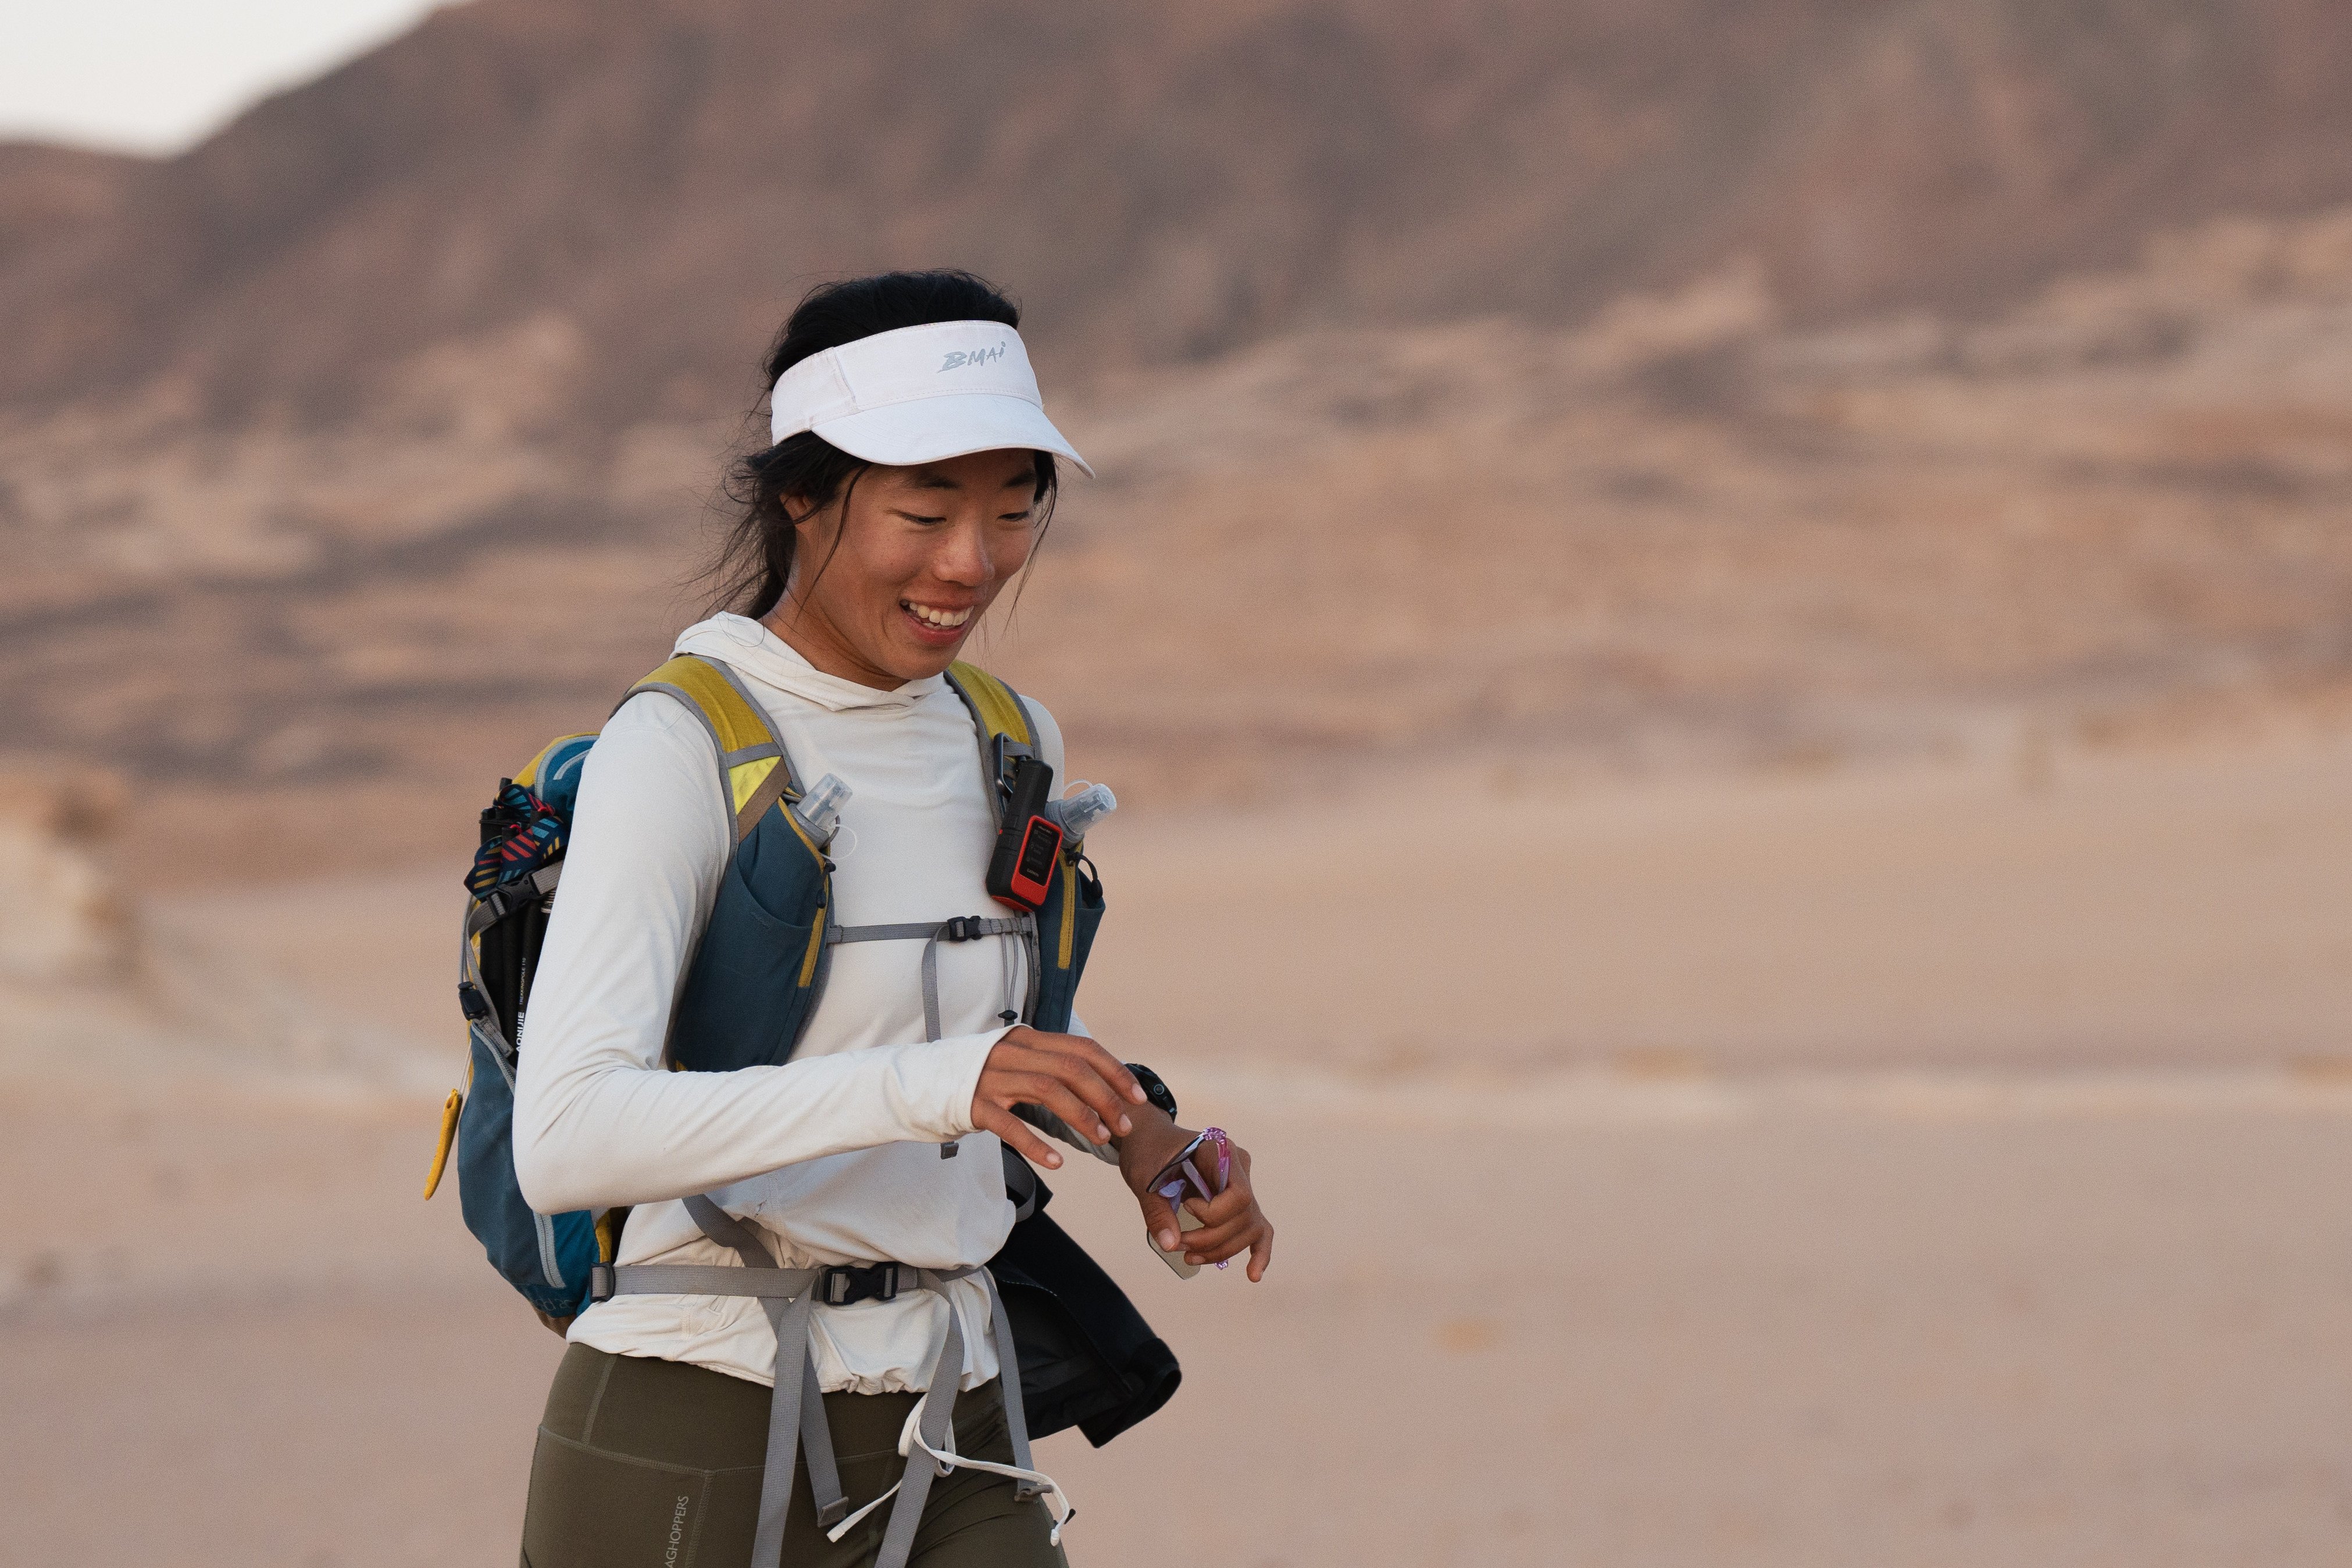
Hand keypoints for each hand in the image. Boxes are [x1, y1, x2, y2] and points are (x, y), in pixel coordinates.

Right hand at [971, 1027, 1144, 1169]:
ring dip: (1080, 1115)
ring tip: (1099, 1139)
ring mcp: (991, 1077)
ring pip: (1047, 1090)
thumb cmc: (977, 1078)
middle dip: (1105, 1097)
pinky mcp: (974, 1104)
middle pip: (1071, 1069)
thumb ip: (1049, 1067)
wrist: (921, 1084)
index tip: (1136, 1097)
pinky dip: (1036, 1144)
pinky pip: (1010, 1125)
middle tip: (1122, 1126)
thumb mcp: (1016, 1063)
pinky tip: (1056, 1162)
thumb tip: (1096, 1086)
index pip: (1082, 1048)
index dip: (1114, 1071)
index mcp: (1028, 1039)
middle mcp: (1012, 1052)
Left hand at [1122, 1123, 1274, 1281]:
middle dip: (1211, 1239)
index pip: (1239, 1194)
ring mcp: (1242, 1186)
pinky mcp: (1237, 1204)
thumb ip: (1157, 1210)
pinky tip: (1252, 1275)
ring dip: (1222, 1250)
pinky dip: (1258, 1253)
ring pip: (1250, 1229)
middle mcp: (1239, 1168)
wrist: (1149, 1141)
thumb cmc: (1148, 1152)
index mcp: (1221, 1151)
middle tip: (1177, 1244)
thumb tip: (1171, 1245)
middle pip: (1245, 1216)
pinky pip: (1259, 1230)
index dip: (1215, 1213)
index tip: (1186, 1207)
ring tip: (1189, 1257)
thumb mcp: (1144, 1177)